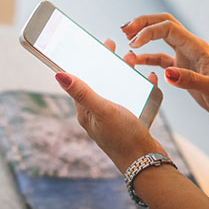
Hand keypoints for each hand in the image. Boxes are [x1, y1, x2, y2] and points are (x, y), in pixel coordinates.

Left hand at [54, 39, 165, 171]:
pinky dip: (139, 86)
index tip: (94, 45)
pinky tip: (149, 80)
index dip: (85, 61)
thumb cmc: (123, 138)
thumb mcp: (102, 110)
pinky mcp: (129, 122)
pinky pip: (133, 98)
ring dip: (123, 73)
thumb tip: (59, 74)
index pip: (80, 80)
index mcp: (85, 111)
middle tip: (115, 47)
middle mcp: (97, 114)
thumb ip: (83, 93)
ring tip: (132, 61)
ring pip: (116, 88)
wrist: (146, 163)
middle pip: (99, 82)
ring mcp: (113, 119)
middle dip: (106, 64)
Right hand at [121, 13, 208, 122]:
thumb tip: (166, 73)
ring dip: (143, 37)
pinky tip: (135, 62)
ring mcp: (186, 57)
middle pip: (163, 23)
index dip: (148, 32)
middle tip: (124, 30)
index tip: (133, 44)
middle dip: (143, 23)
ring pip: (161, 37)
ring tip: (125, 43)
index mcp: (197, 47)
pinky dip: (147, 57)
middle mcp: (191, 48)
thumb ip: (191, 81)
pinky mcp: (183, 69)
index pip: (168, 28)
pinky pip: (161, 57)